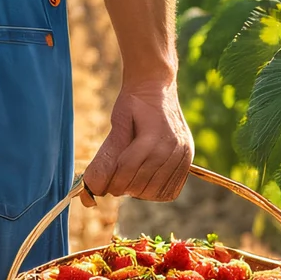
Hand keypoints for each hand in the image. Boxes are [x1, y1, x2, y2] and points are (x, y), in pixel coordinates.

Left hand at [82, 81, 192, 204]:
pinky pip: (172, 188)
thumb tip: (92, 186)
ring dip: (139, 191)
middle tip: (114, 184)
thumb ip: (107, 155)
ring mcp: (182, 153)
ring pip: (156, 190)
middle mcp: (171, 147)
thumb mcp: (117, 123)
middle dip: (124, 188)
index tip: (103, 186)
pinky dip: (155, 191)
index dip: (113, 182)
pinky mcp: (187, 158)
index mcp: (152, 136)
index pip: (128, 170)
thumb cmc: (133, 104)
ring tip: (129, 182)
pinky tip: (145, 182)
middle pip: (142, 184)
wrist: (156, 87)